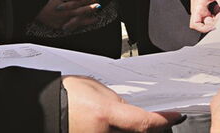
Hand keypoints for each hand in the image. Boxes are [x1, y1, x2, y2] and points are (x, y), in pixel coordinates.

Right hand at [36, 0, 101, 31]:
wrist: (38, 10)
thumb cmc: (49, 2)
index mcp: (68, 9)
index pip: (82, 8)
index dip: (90, 7)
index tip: (97, 6)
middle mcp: (67, 17)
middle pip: (81, 17)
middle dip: (90, 16)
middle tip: (98, 16)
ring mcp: (63, 23)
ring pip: (77, 24)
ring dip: (85, 22)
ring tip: (93, 20)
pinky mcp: (59, 27)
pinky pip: (69, 28)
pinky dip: (76, 26)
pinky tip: (81, 25)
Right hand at [64, 76, 183, 131]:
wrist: (43, 107)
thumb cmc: (66, 95)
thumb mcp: (97, 91)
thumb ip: (119, 103)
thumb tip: (135, 113)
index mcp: (105, 115)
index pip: (144, 122)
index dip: (164, 120)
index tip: (176, 116)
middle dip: (148, 127)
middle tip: (157, 118)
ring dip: (133, 129)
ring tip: (124, 118)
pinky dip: (119, 129)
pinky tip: (119, 124)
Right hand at [187, 0, 219, 32]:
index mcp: (197, 8)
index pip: (195, 25)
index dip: (204, 28)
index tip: (214, 24)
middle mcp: (197, 10)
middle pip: (203, 24)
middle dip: (214, 21)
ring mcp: (200, 9)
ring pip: (207, 19)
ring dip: (215, 16)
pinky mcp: (203, 6)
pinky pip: (209, 13)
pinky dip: (215, 12)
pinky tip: (218, 6)